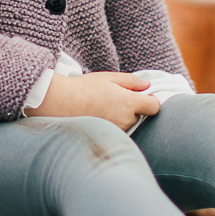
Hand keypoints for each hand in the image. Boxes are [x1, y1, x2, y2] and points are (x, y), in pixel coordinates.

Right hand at [28, 71, 160, 129]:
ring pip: (128, 124)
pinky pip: (117, 132)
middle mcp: (125, 119)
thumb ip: (132, 81)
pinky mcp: (106, 137)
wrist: (60, 103)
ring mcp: (116, 131)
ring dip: (122, 118)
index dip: (151, 100)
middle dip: (134, 109)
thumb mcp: (109, 78)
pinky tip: (99, 117)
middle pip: (140, 116)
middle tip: (115, 99)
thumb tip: (147, 86)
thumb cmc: (83, 88)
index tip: (143, 96)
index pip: (154, 107)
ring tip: (103, 107)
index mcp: (129, 102)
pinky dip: (113, 126)